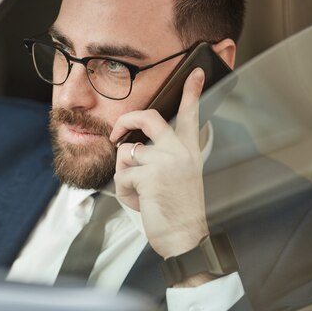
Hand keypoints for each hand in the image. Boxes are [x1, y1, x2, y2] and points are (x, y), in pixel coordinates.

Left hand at [109, 68, 208, 259]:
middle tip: (116, 133)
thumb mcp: (179, 176)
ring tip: (142, 192)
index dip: (193, 91)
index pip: (191, 114)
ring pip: (126, 153)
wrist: (186, 238)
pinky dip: (125, 193)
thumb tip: (132, 145)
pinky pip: (121, 176)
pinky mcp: (150, 176)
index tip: (195, 72)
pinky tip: (141, 202)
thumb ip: (164, 156)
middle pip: (148, 117)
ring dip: (125, 175)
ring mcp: (166, 162)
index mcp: (189, 150)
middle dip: (125, 120)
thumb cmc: (178, 209)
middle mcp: (180, 151)